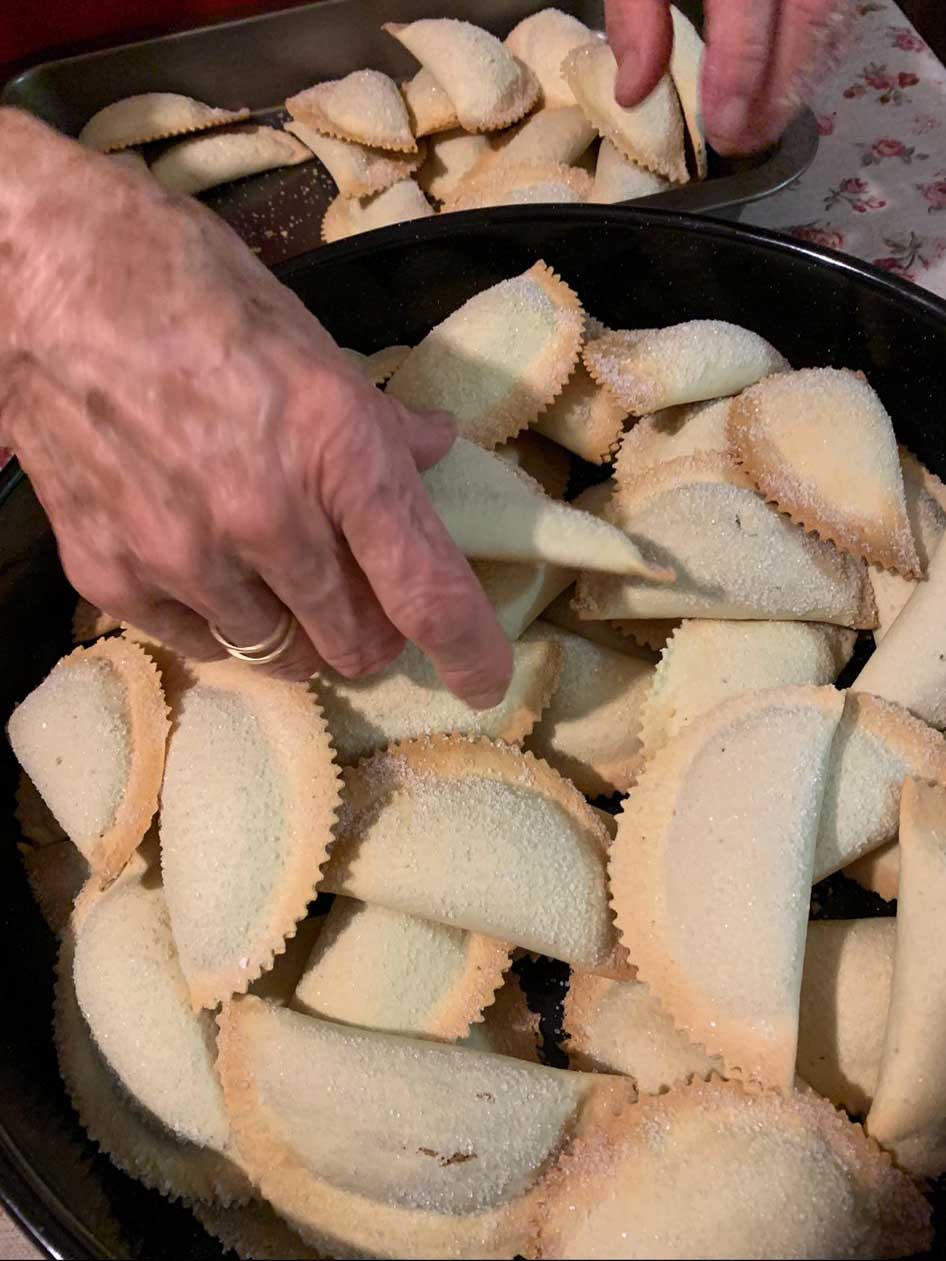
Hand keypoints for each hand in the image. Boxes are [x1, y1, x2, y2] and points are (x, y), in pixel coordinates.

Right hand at [0, 109, 511, 708]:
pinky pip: (195, 642)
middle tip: (358, 604)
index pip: (424, 588)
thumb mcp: (309, 343)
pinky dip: (216, 620)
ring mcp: (183, 555)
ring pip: (275, 652)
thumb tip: (431, 453)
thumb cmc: (187, 289)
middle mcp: (267, 518)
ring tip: (276, 583)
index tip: (481, 681)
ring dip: (293, 631)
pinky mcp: (111, 574)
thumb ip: (376, 421)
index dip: (468, 650)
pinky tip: (208, 574)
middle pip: (354, 641)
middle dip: (368, 632)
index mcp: (338, 450)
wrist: (44, 280)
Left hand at [606, 0, 852, 154]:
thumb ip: (635, 12)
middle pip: (808, 15)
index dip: (740, 76)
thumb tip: (633, 91)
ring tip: (766, 122)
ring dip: (804, 72)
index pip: (750, 9)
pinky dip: (819, 40)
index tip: (725, 128)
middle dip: (781, 90)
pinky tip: (792, 74)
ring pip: (833, 8)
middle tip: (747, 142)